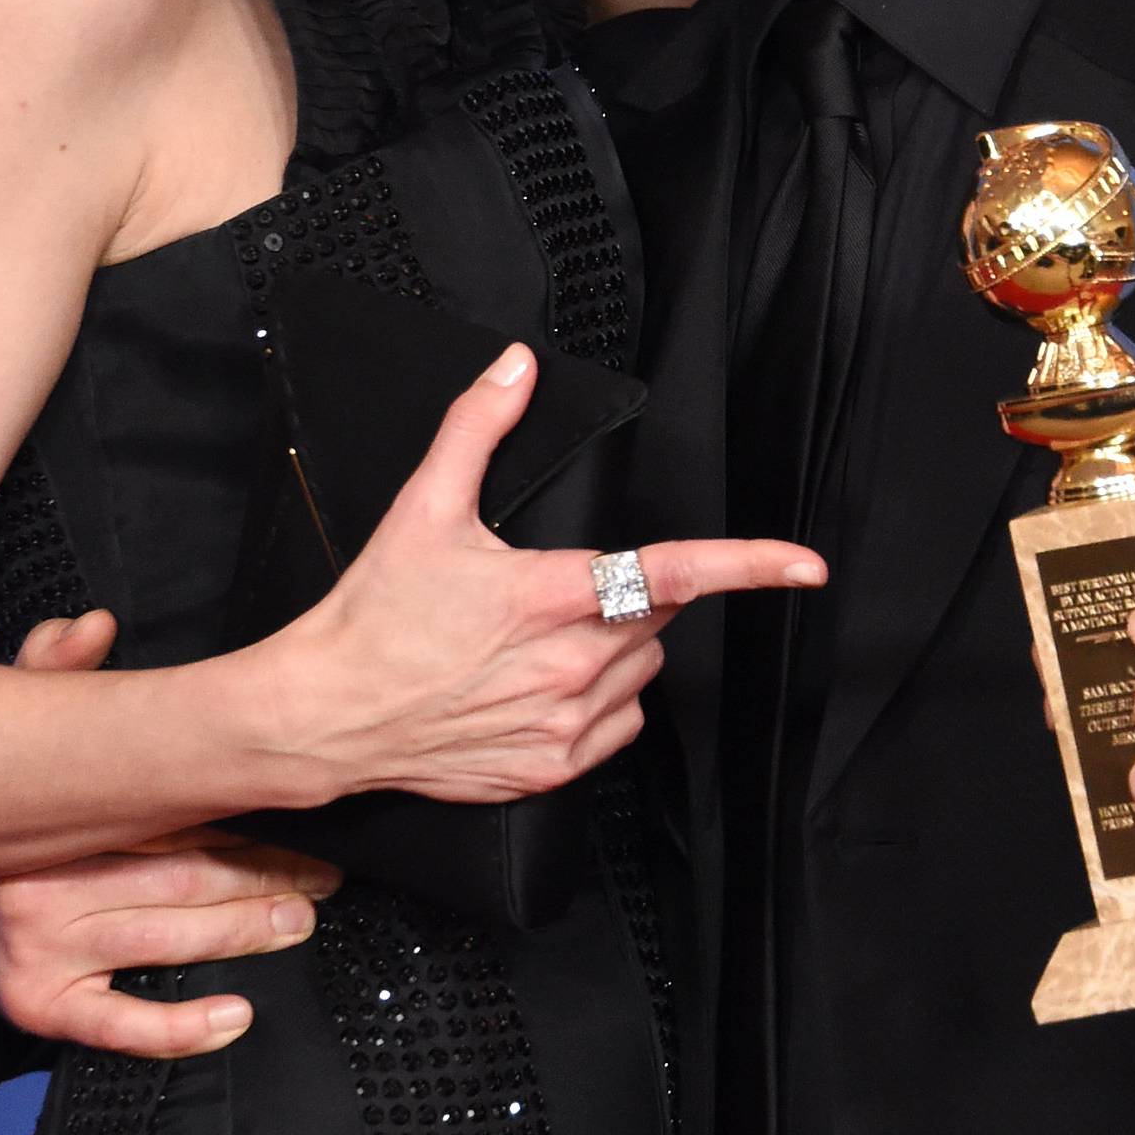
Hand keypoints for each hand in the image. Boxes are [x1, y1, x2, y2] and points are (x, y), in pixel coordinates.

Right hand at [0, 608, 341, 1056]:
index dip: (237, 809)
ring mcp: (41, 950)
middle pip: (181, 877)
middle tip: (324, 870)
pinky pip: (118, 1026)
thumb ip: (51, 669)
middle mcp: (44, 884)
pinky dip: (182, 1028)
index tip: (291, 804)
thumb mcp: (8, 718)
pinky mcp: (37, 1004)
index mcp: (50, 814)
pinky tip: (236, 1016)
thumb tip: (93, 626)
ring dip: (246, 930)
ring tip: (301, 917)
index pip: (165, 811)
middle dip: (264, 872)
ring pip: (168, 939)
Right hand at [264, 343, 824, 808]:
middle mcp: (570, 663)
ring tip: (539, 643)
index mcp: (551, 594)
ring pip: (641, 673)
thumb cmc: (374, 616)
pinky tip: (541, 689)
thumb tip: (514, 367)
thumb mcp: (423, 509)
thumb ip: (477, 428)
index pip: (674, 574)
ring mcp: (564, 721)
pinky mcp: (552, 767)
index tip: (804, 566)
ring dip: (616, 651)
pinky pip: (619, 726)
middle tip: (559, 592)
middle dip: (627, 598)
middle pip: (654, 620)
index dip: (749, 565)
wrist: (330, 714)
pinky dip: (599, 705)